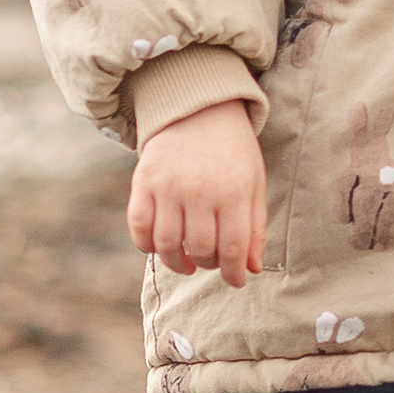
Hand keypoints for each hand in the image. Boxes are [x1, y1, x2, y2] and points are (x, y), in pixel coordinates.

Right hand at [129, 99, 266, 288]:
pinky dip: (147, 245)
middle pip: (200, 248)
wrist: (199, 110)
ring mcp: (168, 186)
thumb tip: (252, 269)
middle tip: (210, 261)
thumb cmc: (233, 152)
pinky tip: (160, 247)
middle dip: (208, 264)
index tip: (235, 282)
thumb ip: (254, 226)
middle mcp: (200, 190)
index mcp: (235, 190)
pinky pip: (139, 227)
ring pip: (168, 244)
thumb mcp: (254, 183)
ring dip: (177, 262)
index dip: (234, 273)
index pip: (233, 247)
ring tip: (187, 263)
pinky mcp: (143, 181)